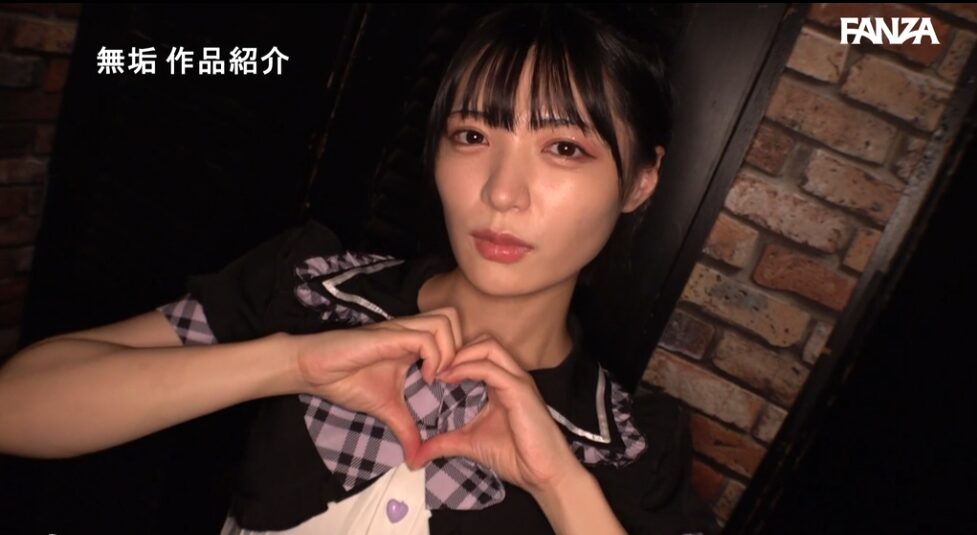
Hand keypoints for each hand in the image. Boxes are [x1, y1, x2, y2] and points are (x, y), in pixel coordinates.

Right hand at [291, 306, 462, 461]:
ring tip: (435, 376)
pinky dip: (433, 357)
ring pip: (446, 321)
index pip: (453, 332)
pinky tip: (423, 377)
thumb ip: (406, 429)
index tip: (450, 383)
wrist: (314, 370)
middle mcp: (410, 331)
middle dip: (460, 348)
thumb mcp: (386, 409)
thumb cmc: (347, 381)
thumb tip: (415, 461)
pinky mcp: (389, 335)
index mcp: (413, 343)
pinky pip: (425, 338)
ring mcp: (401, 330)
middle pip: (454, 318)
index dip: (459, 355)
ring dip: (449, 351)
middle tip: (448, 376)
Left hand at [408, 334, 582, 496]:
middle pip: (484, 341)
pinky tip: (449, 378)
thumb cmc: (515, 456)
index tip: (430, 371)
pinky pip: (491, 368)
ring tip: (440, 371)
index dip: (454, 356)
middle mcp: (512, 376)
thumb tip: (415, 455)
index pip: (479, 352)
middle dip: (456, 348)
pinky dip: (467, 368)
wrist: (542, 473)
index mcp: (502, 382)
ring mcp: (517, 380)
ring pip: (488, 346)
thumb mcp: (470, 444)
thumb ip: (444, 442)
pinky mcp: (520, 391)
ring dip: (460, 354)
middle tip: (434, 367)